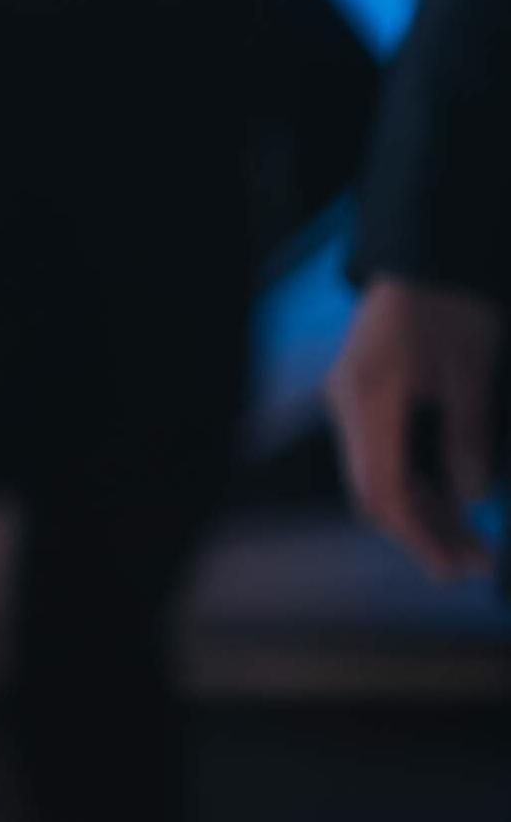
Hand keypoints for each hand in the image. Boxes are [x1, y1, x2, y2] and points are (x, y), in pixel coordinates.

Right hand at [326, 275, 502, 583]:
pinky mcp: (363, 397)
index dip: (420, 535)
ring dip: (420, 511)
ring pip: (376, 477)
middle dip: (421, 532)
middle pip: (374, 491)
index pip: (384, 489)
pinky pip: (381, 455)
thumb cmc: (450, 307)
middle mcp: (349, 406)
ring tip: (470, 538)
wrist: (429, 257)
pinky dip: (415, 483)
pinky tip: (451, 499)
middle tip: (472, 561)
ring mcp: (352, 401)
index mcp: (370, 399)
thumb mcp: (471, 374)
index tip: (459, 564)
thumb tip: (472, 497)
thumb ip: (468, 438)